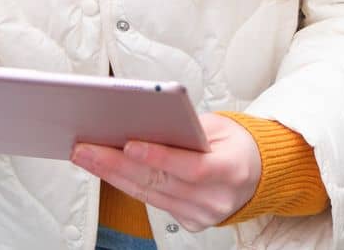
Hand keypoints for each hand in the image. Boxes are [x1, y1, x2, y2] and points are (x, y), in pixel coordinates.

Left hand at [70, 112, 261, 232]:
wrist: (256, 173)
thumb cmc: (236, 143)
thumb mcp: (220, 125)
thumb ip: (187, 127)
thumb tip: (144, 121)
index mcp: (231, 170)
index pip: (191, 168)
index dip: (159, 157)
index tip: (128, 144)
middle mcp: (217, 199)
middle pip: (160, 183)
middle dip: (117, 163)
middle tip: (87, 147)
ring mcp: (203, 215)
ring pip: (149, 195)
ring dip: (112, 174)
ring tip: (87, 155)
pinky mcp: (190, 222)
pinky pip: (152, 202)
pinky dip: (127, 184)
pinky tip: (107, 170)